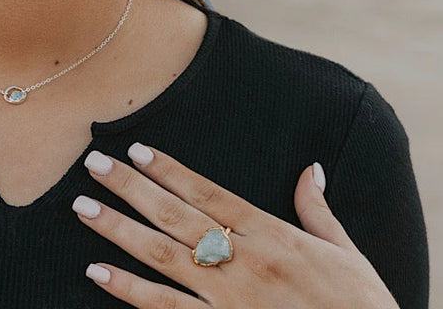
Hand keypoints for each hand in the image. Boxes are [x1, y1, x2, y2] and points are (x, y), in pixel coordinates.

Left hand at [72, 145, 398, 307]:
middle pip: (174, 216)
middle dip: (130, 188)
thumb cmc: (360, 306)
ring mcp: (228, 298)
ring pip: (161, 256)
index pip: (208, 193)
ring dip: (117, 230)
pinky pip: (165, 307)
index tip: (136, 149)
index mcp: (271, 235)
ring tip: (82, 207)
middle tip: (92, 165)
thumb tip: (310, 169)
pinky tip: (96, 272)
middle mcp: (243, 261)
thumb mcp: (345, 252)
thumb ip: (318, 210)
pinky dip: (128, 289)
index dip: (170, 170)